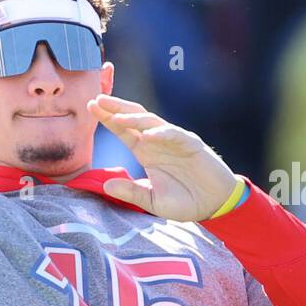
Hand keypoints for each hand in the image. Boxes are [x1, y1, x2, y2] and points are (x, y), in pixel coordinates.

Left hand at [88, 93, 237, 221]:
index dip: (107, 118)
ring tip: (116, 117)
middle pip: (133, 118)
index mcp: (146, 151)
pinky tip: (148, 135)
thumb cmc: (185, 201)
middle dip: (116, 108)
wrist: (215, 205)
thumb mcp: (153, 200)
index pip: (123, 130)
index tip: (90, 107)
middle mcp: (157, 142)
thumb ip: (132, 192)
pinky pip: (175, 134)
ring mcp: (174, 140)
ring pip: (152, 122)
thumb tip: (106, 185)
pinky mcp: (191, 144)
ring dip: (134, 118)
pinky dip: (161, 133)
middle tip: (97, 100)